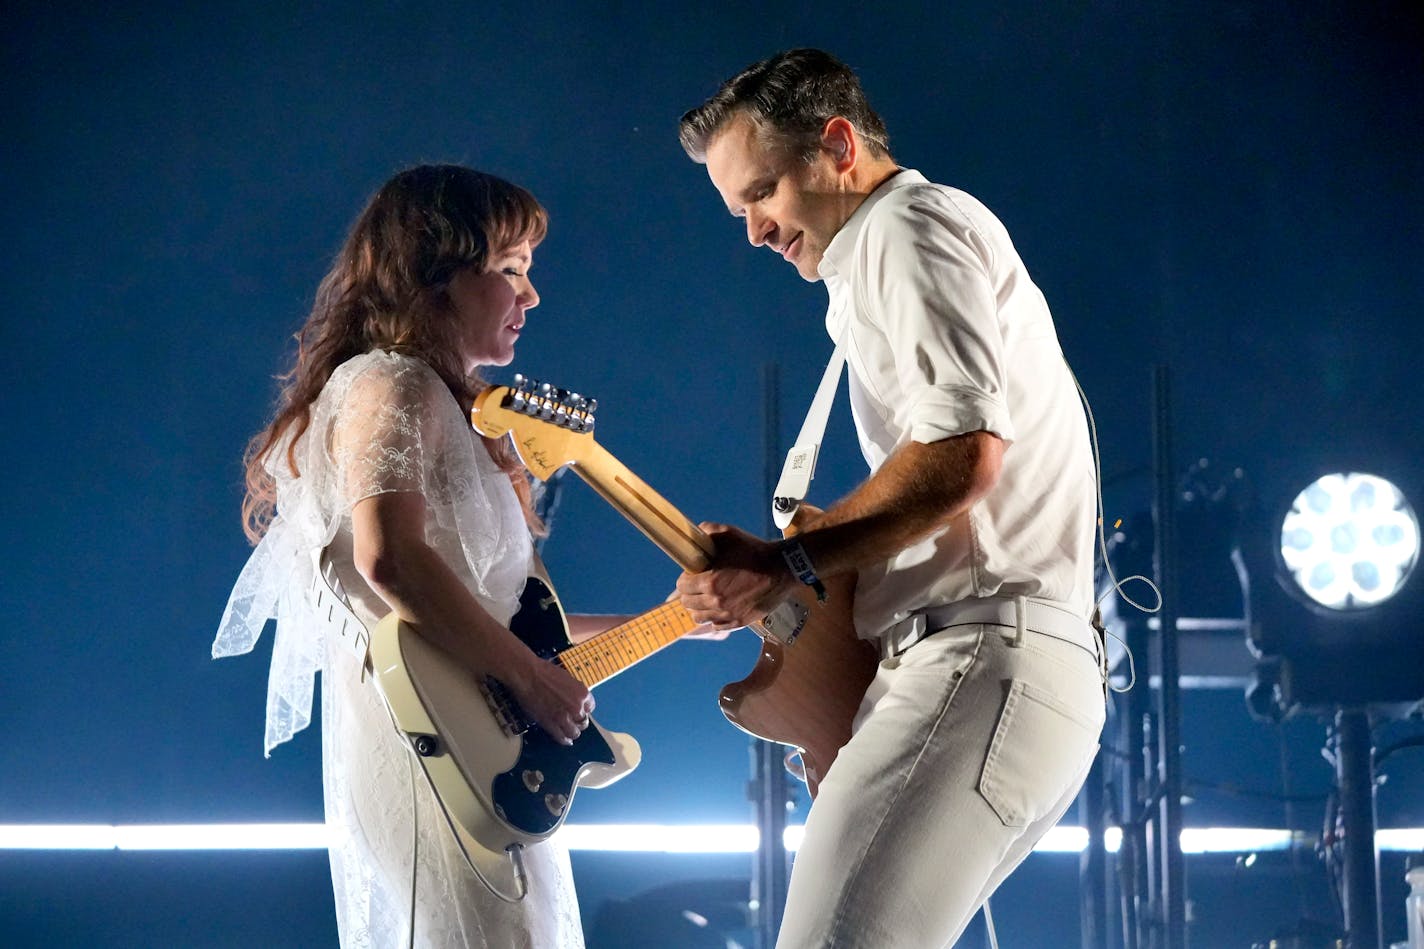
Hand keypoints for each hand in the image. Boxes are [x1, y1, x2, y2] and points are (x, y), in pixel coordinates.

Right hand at [505, 653, 594, 745]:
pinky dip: (564, 740)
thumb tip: (573, 699)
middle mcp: (577, 707)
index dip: (584, 710)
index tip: (579, 711)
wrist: (528, 676)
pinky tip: (566, 741)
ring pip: (574, 732)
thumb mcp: (567, 678)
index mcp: (582, 693)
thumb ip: (573, 691)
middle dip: (578, 722)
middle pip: (583, 722)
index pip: (590, 708)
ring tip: (569, 732)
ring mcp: (564, 718)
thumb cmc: (544, 672)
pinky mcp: (551, 725)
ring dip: (572, 733)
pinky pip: (561, 737)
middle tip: (573, 722)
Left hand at [675, 522, 796, 629]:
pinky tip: (719, 609)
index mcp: (710, 581)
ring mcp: (728, 614)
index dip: (685, 578)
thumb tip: (696, 533)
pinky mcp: (740, 622)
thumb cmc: (755, 551)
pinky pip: (716, 626)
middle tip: (698, 585)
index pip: (682, 586)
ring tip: (706, 598)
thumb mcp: (730, 534)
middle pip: (688, 603)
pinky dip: (714, 618)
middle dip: (690, 593)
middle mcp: (716, 601)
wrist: (782, 569)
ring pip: (699, 617)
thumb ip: (708, 531)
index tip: (692, 574)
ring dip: (699, 607)